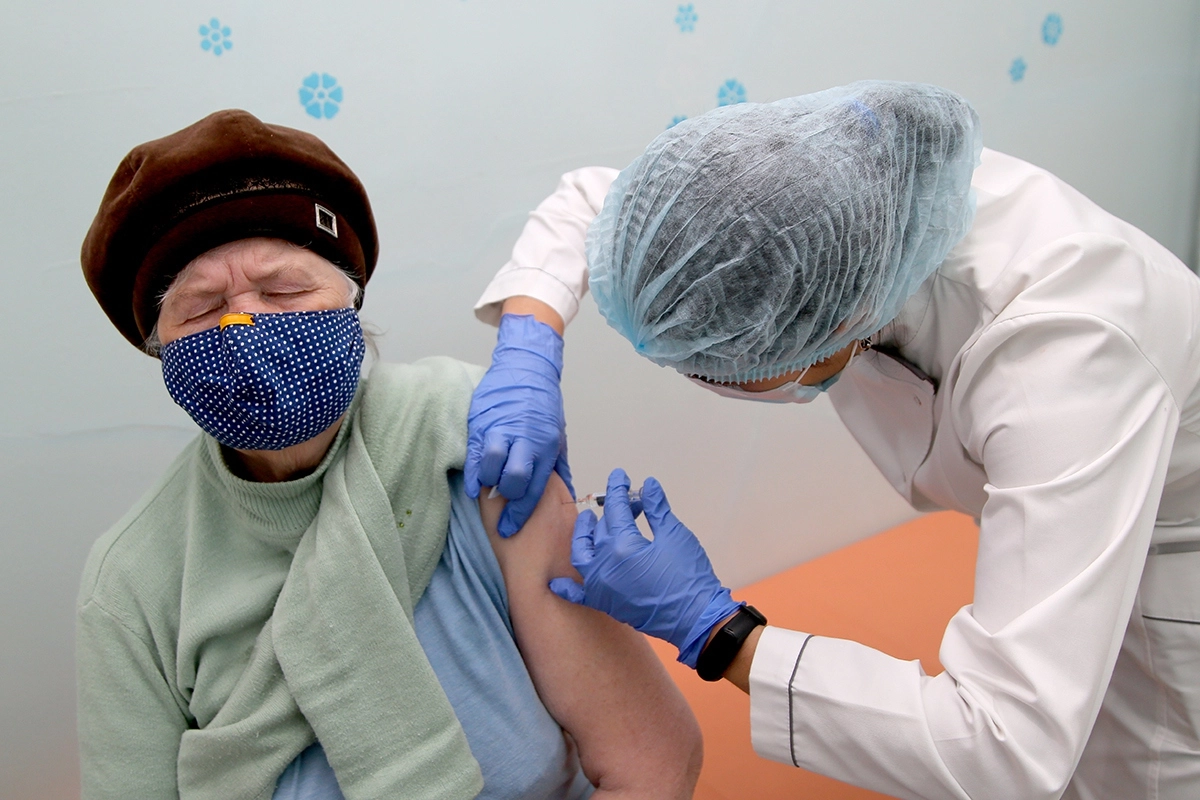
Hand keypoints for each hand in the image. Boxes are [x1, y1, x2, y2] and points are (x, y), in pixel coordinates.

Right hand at [465, 314, 572, 536]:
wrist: (527, 367)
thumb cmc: (544, 404)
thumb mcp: (559, 435)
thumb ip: (559, 467)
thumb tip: (567, 497)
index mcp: (546, 446)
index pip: (533, 488)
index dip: (520, 513)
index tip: (509, 529)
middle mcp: (525, 439)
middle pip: (513, 480)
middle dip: (505, 498)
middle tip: (500, 504)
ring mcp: (502, 429)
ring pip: (492, 465)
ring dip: (488, 482)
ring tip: (488, 486)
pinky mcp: (482, 421)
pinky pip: (475, 452)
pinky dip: (472, 472)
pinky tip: (471, 485)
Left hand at [550, 469, 741, 667]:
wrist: (696, 619)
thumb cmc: (688, 576)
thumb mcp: (675, 535)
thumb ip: (657, 509)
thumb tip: (648, 485)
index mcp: (622, 546)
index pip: (616, 510)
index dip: (618, 489)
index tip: (620, 476)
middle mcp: (604, 566)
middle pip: (601, 530)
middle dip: (612, 512)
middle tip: (624, 503)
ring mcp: (601, 587)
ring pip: (581, 555)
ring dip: (583, 537)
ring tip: (589, 523)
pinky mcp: (605, 604)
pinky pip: (578, 594)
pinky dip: (566, 587)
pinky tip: (555, 581)